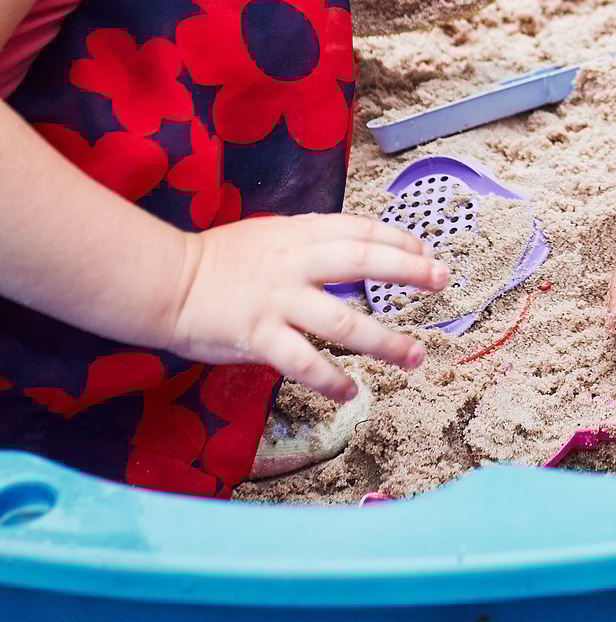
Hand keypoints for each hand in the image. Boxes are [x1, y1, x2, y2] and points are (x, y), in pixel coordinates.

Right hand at [168, 213, 450, 400]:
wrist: (166, 281)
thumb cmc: (216, 261)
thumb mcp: (268, 236)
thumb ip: (307, 244)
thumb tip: (350, 253)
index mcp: (297, 235)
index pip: (359, 230)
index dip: (398, 240)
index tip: (426, 252)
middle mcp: (294, 264)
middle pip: (363, 262)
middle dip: (409, 271)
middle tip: (442, 281)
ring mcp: (278, 300)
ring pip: (344, 322)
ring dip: (385, 341)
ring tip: (414, 355)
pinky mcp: (258, 335)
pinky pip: (304, 363)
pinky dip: (332, 380)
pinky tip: (352, 391)